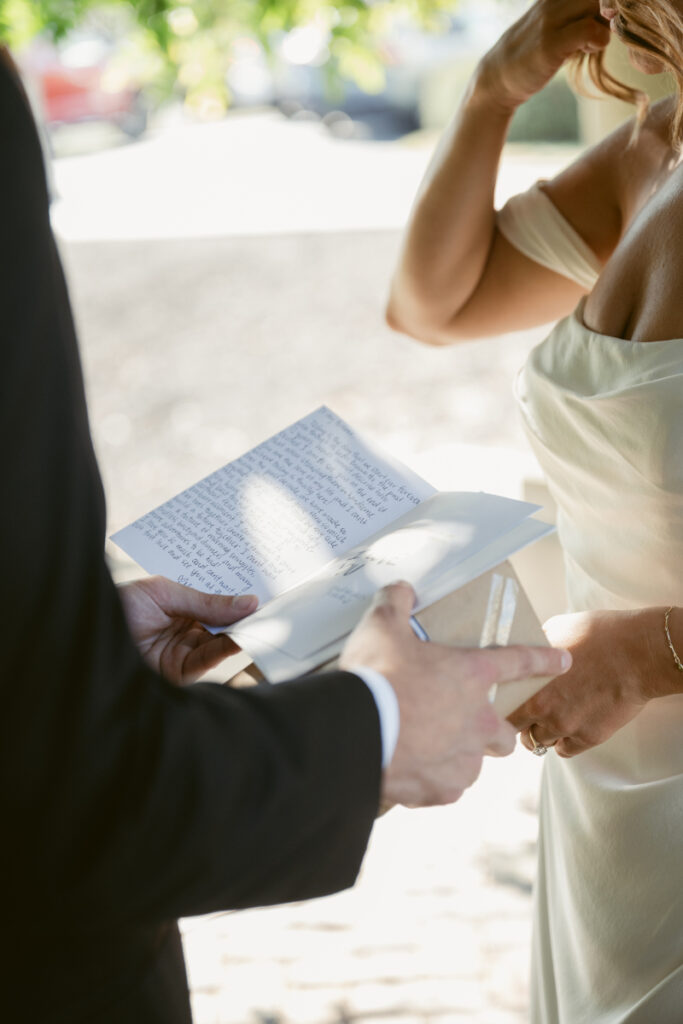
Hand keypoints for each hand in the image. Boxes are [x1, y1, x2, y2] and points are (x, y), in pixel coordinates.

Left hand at [118, 576, 257, 683]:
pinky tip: (241, 635)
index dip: (238, 594)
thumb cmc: (117, 606)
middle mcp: (184, 628)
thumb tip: (249, 602)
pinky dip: (227, 648)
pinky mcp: (181, 673)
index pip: (215, 599)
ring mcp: (183, 651)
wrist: (85, 635)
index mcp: (177, 605)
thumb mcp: (164, 593)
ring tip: (262, 617)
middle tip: (271, 603)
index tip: (263, 586)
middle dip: (245, 614)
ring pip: (221, 642)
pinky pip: (209, 660)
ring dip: (241, 631)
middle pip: (223, 622)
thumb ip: (206, 601)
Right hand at [339, 582, 571, 807]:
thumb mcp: (382, 627)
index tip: (563, 663)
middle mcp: (477, 721)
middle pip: (505, 734)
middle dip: (493, 731)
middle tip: (464, 723)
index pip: (518, 662)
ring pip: (475, 764)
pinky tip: (410, 769)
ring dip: (460, 757)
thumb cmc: (375, 676)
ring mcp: (461, 759)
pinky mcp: (440, 789)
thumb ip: (395, 604)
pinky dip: (432, 780)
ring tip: (429, 748)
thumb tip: (400, 590)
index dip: (543, 660)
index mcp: (470, 676)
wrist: (354, 731)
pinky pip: (445, 788)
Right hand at [477, 0, 610, 111]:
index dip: (609, 4)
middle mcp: (555, 0)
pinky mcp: (550, 42)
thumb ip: (580, 13)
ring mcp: (551, 19)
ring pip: (601, 5)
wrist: (498, 77)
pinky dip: (599, 41)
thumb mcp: (557, 23)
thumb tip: (614, 14)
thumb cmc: (534, 52)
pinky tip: (587, 50)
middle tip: (601, 31)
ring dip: (606, 26)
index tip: (604, 20)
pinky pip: (589, 29)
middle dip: (612, 11)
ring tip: (590, 42)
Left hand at [510, 609, 662, 757]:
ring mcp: (565, 725)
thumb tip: (521, 651)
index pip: (498, 705)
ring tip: (549, 719)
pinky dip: (563, 742)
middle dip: (517, 722)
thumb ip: (534, 648)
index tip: (503, 703)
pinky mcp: (588, 736)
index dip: (499, 705)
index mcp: (527, 681)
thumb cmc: (598, 634)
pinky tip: (568, 727)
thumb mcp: (555, 629)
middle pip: (514, 729)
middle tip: (522, 716)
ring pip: (538, 742)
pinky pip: (564, 750)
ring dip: (540, 732)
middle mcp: (541, 707)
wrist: (637, 652)